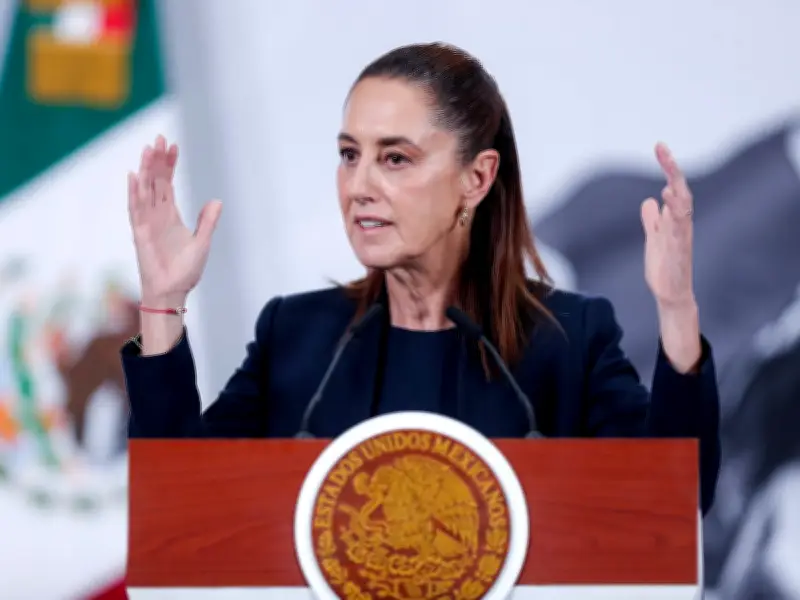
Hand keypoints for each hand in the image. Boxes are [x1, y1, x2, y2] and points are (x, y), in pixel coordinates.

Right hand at [128, 135, 221, 305]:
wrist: (173, 292)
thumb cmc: (185, 271)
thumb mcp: (202, 242)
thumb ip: (207, 221)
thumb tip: (216, 200)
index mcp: (170, 215)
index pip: (167, 183)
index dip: (169, 165)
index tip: (172, 146)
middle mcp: (157, 215)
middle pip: (155, 181)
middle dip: (156, 160)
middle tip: (159, 138)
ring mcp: (147, 223)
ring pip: (145, 190)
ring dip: (145, 170)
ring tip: (148, 149)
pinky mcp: (140, 233)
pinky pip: (136, 210)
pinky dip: (134, 193)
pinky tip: (134, 176)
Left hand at [641, 143, 700, 371]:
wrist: (671, 293)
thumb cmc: (665, 265)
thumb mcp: (654, 237)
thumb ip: (652, 219)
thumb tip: (650, 201)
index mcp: (674, 218)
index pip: (673, 187)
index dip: (668, 167)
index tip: (659, 146)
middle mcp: (680, 224)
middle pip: (680, 192)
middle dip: (672, 171)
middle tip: (662, 149)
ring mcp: (680, 239)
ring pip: (682, 211)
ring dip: (676, 193)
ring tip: (667, 176)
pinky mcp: (677, 255)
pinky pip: (678, 235)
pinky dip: (674, 220)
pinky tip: (667, 206)